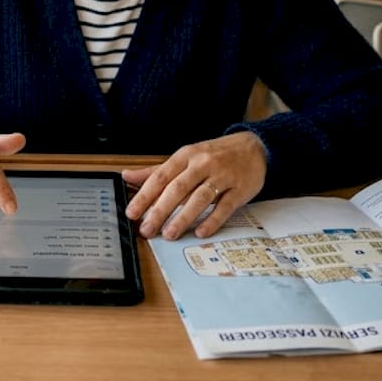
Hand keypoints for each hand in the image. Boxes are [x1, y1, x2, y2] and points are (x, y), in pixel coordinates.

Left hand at [121, 131, 266, 239]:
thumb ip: (156, 170)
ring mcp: (222, 176)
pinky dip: (212, 220)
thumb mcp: (185, 158)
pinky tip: (201, 232)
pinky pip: (224, 206)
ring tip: (169, 234)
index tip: (132, 212)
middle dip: (160, 210)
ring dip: (183, 217)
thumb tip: (127, 176)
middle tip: (146, 229)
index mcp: (186, 156)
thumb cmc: (215, 155)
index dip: (145, 195)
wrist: (254, 147)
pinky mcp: (239, 189)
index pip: (161, 176)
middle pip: (178, 188)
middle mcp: (202, 164)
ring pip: (200, 197)